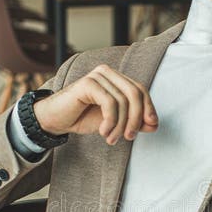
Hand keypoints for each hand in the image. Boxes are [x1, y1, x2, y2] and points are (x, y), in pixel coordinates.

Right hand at [34, 64, 158, 144]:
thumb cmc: (84, 118)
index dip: (149, 108)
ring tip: (111, 138)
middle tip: (128, 137)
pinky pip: (109, 103)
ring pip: (123, 101)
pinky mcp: (88, 83)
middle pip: (135, 93)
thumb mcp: (115, 122)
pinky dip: (110, 121)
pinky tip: (103, 132)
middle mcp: (108, 73)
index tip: (152, 126)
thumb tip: (155, 125)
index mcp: (116, 78)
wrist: (56, 120)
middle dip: (136, 118)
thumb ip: (134, 122)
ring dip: (120, 125)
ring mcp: (97, 76)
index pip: (141, 90)